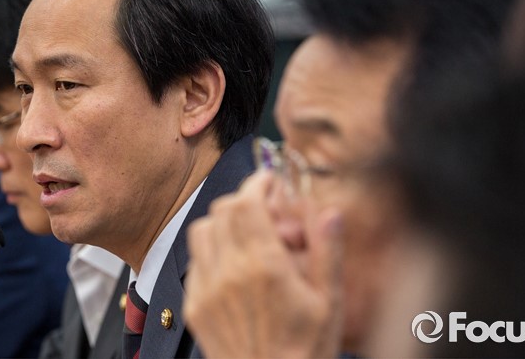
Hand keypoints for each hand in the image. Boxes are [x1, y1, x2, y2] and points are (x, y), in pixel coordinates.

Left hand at [183, 170, 343, 358]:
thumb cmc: (303, 352)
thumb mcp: (329, 301)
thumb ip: (327, 251)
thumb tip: (330, 213)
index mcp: (265, 267)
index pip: (246, 203)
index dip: (257, 184)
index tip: (269, 183)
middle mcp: (229, 273)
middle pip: (222, 211)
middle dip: (244, 201)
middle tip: (267, 213)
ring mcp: (207, 290)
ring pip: (202, 231)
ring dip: (224, 223)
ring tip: (250, 237)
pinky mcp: (195, 306)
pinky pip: (195, 261)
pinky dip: (212, 250)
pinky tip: (236, 266)